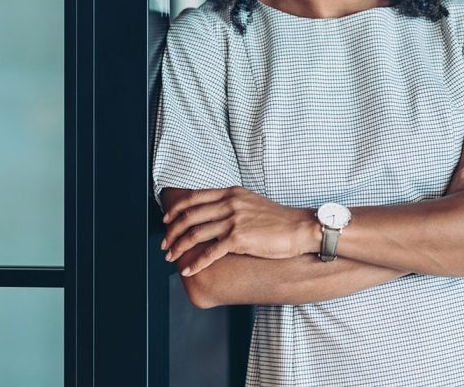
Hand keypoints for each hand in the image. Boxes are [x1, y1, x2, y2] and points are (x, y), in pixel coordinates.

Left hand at [161, 186, 315, 276]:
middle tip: (165, 244)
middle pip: (190, 216)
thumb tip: (213, 216)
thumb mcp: (251, 203)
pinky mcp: (239, 238)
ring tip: (170, 257)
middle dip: (172, 232)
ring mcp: (233, 220)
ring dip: (179, 247)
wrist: (299, 228)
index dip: (176, 210)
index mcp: (231, 193)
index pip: (194, 198)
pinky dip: (195, 262)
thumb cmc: (278, 220)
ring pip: (195, 234)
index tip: (166, 221)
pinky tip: (187, 269)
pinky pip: (210, 252)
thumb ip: (231, 205)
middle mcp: (230, 204)